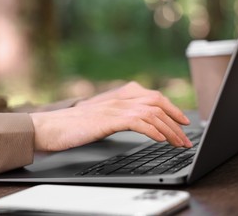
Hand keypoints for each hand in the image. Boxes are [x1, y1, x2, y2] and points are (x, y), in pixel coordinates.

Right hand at [30, 81, 190, 150]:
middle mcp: (119, 98)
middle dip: (176, 118)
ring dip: (169, 129)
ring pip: (152, 112)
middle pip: (157, 102)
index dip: (171, 107)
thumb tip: (138, 125)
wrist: (50, 127)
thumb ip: (119, 116)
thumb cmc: (73, 125)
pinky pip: (138, 122)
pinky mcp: (108, 119)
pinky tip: (161, 140)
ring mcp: (114, 107)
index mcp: (119, 96)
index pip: (152, 96)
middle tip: (187, 135)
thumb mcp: (101, 117)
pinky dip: (153, 131)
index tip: (183, 120)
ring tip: (180, 142)